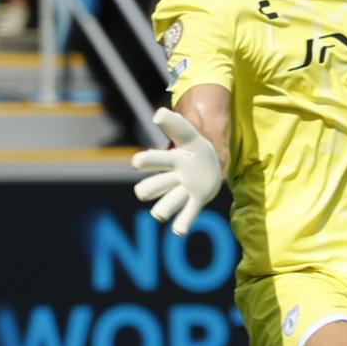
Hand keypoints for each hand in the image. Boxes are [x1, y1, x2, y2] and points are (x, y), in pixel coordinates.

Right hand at [131, 107, 222, 237]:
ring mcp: (182, 192)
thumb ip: (175, 125)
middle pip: (154, 186)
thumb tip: (159, 114)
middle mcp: (171, 178)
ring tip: (158, 214)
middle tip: (141, 193)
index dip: (147, 162)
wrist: (210, 164)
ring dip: (163, 209)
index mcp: (170, 160)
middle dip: (150, 189)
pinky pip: (187, 214)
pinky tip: (178, 231)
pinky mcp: (195, 202)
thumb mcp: (190, 135)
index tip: (136, 163)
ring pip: (167, 203)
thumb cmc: (195, 149)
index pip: (155, 160)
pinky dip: (181, 224)